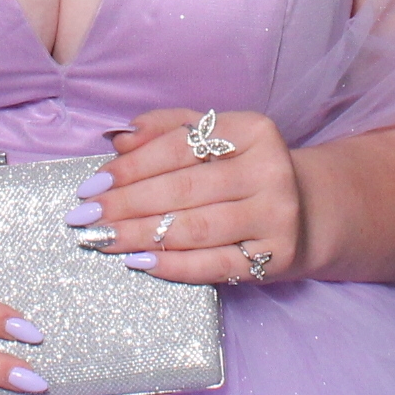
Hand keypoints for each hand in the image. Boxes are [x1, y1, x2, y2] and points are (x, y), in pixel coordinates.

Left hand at [77, 108, 304, 284]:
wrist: (309, 211)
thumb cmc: (246, 170)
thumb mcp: (218, 137)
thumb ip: (169, 129)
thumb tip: (119, 138)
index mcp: (253, 130)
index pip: (181, 146)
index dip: (132, 165)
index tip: (94, 183)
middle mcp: (270, 170)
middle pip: (183, 190)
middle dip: (126, 204)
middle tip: (85, 216)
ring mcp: (276, 216)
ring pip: (194, 229)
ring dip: (140, 236)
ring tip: (102, 239)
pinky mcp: (275, 257)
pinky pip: (214, 264)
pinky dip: (172, 266)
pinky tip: (139, 262)